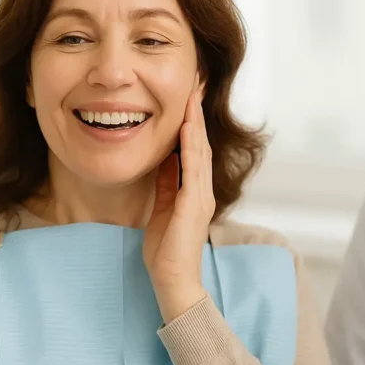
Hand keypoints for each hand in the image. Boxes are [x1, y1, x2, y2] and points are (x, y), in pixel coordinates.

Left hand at [144, 81, 213, 322]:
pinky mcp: (194, 206)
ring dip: (196, 122)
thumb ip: (167, 184)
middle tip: (195, 83)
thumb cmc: (165, 251)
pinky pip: (193, 170)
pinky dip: (191, 147)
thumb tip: (165, 158)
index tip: (187, 96)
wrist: (172, 281)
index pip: (194, 148)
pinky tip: (187, 128)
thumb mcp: (162, 208)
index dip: (191, 121)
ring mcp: (201, 197)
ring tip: (192, 96)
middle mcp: (202, 190)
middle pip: (201, 143)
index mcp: (193, 190)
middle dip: (196, 113)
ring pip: (200, 151)